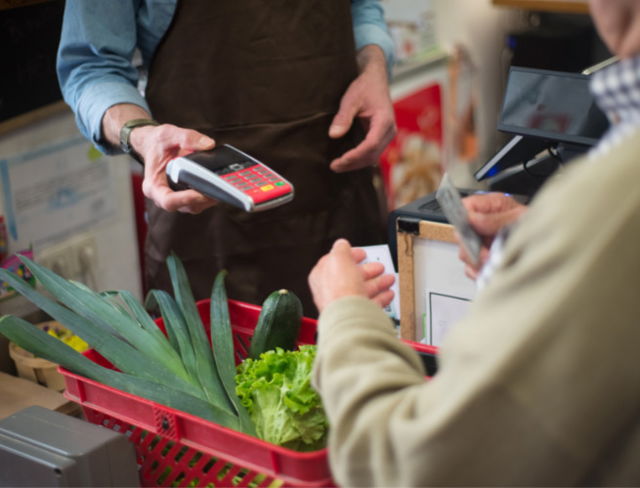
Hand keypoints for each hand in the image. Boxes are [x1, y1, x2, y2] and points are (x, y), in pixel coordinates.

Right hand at [102, 103, 218, 213]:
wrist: (155, 146)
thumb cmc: (158, 143)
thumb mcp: (169, 134)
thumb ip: (187, 138)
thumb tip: (209, 145)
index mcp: (153, 186)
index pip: (168, 201)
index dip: (185, 199)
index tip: (200, 192)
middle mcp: (163, 196)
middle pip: (186, 206)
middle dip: (204, 199)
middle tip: (220, 188)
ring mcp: (176, 199)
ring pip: (195, 206)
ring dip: (210, 198)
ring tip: (223, 186)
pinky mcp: (187, 197)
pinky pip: (200, 202)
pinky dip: (210, 194)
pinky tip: (220, 184)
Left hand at [309, 239, 395, 312]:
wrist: (349, 316)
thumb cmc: (339, 289)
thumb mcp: (339, 258)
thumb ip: (341, 249)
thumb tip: (342, 244)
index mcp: (322, 276)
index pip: (335, 262)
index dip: (350, 255)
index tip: (362, 253)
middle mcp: (332, 291)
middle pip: (352, 277)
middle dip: (367, 270)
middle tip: (378, 266)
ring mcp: (346, 304)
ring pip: (363, 290)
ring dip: (378, 283)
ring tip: (389, 279)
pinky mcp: (358, 314)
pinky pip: (371, 304)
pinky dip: (381, 297)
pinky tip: (388, 294)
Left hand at [328, 45, 395, 172]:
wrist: (375, 80)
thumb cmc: (364, 87)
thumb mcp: (350, 99)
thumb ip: (343, 117)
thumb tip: (333, 135)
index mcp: (384, 120)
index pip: (371, 144)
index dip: (355, 155)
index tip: (340, 160)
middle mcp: (389, 131)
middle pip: (372, 155)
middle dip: (353, 163)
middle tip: (334, 167)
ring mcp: (387, 135)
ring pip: (373, 157)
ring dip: (355, 164)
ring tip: (337, 166)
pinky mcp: (381, 137)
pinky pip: (372, 152)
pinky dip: (359, 158)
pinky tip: (345, 160)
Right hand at [459, 193, 526, 278]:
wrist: (547, 240)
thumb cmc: (534, 224)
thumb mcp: (519, 217)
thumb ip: (495, 219)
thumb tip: (473, 219)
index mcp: (487, 206)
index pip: (464, 208)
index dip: (465, 219)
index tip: (473, 231)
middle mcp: (479, 224)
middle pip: (460, 234)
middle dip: (472, 246)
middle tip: (486, 253)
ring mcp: (479, 241)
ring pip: (464, 253)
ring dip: (477, 260)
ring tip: (493, 262)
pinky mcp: (481, 258)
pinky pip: (470, 268)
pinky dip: (479, 271)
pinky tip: (490, 270)